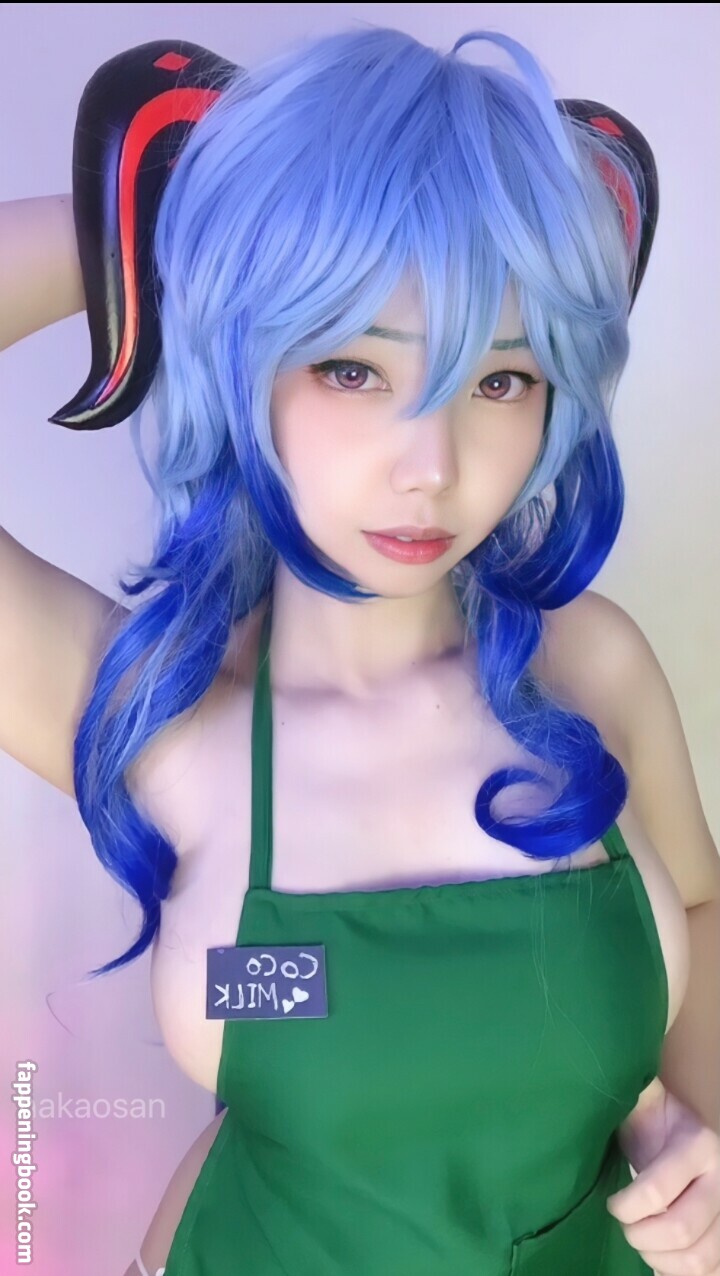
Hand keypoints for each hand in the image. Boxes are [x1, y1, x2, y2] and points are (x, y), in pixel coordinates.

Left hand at [606, 1077, 719, 1274]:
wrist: (679, 1131)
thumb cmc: (650, 1119)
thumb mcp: (640, 1103)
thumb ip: (629, 1097)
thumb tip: (599, 1075)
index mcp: (699, 1145)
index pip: (656, 1192)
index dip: (626, 1207)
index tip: (611, 1204)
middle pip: (682, 1230)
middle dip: (642, 1236)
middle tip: (626, 1228)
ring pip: (700, 1258)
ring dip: (662, 1260)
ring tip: (642, 1244)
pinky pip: (713, 1270)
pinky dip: (682, 1274)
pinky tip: (661, 1263)